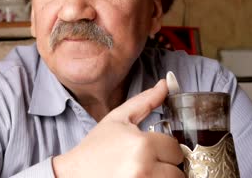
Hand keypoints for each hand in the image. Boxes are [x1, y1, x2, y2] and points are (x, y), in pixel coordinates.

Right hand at [53, 80, 183, 177]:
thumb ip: (145, 101)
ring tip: (142, 172)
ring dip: (161, 177)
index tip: (150, 151)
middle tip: (145, 163)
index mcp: (141, 143)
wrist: (74, 173)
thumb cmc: (94, 148)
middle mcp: (144, 167)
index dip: (164, 149)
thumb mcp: (117, 119)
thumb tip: (166, 83)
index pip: (175, 148)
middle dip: (165, 166)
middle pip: (177, 170)